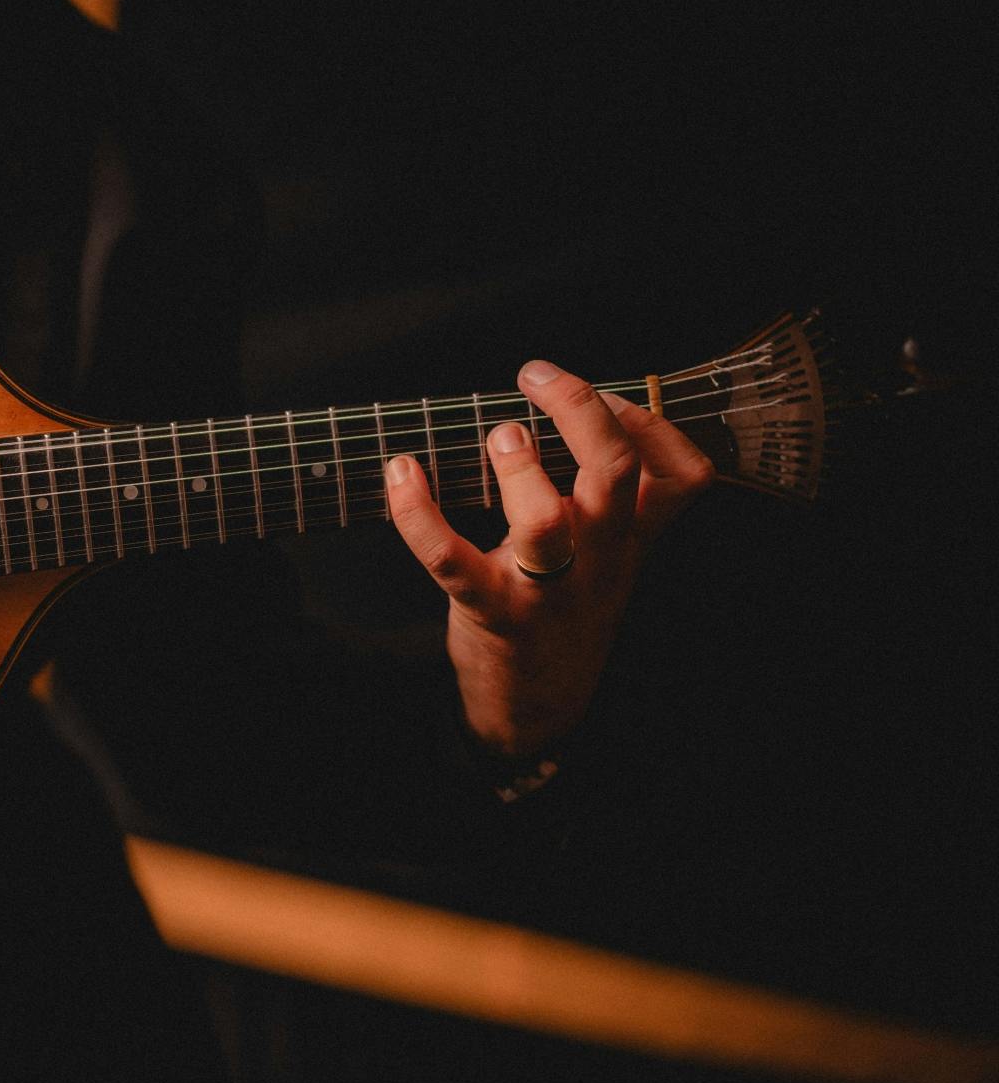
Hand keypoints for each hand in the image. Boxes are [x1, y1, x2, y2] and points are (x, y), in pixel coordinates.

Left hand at [385, 359, 712, 758]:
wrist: (539, 706)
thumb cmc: (565, 610)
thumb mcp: (610, 555)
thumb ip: (615, 497)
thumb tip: (592, 410)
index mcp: (630, 540)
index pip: (681, 475)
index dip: (650, 420)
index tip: (606, 392)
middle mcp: (598, 561)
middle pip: (615, 474)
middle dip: (581, 411)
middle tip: (537, 376)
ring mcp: (545, 591)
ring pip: (545, 523)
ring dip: (518, 467)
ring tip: (500, 433)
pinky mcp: (491, 614)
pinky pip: (450, 562)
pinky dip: (418, 514)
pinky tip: (401, 472)